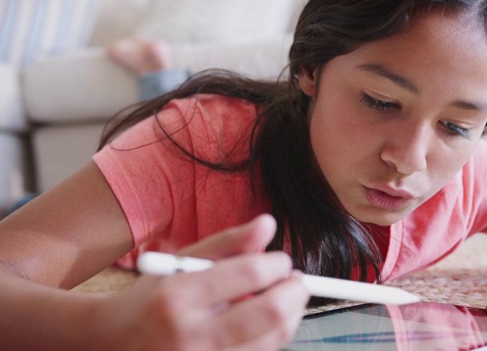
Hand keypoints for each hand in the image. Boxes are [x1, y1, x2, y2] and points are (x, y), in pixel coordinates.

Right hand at [93, 214, 308, 349]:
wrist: (114, 344)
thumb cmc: (154, 298)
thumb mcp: (184, 262)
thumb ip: (228, 242)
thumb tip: (269, 224)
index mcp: (179, 295)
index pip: (249, 273)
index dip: (277, 264)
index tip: (282, 261)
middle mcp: (190, 335)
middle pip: (270, 313)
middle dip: (296, 292)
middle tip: (296, 281)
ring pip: (273, 340)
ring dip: (290, 315)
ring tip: (282, 299)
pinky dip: (272, 337)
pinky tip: (264, 323)